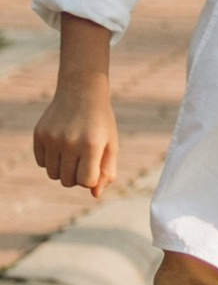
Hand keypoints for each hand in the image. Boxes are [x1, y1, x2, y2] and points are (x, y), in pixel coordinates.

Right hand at [32, 83, 116, 200]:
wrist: (82, 90)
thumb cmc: (100, 121)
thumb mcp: (111, 144)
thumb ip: (107, 171)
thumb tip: (95, 194)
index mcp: (91, 144)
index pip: (86, 182)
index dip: (91, 179)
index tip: (94, 167)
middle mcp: (70, 142)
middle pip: (68, 181)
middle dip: (77, 176)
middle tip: (84, 159)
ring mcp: (52, 138)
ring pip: (52, 175)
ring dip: (63, 169)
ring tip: (72, 153)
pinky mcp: (39, 134)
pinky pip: (41, 163)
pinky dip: (50, 160)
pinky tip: (60, 144)